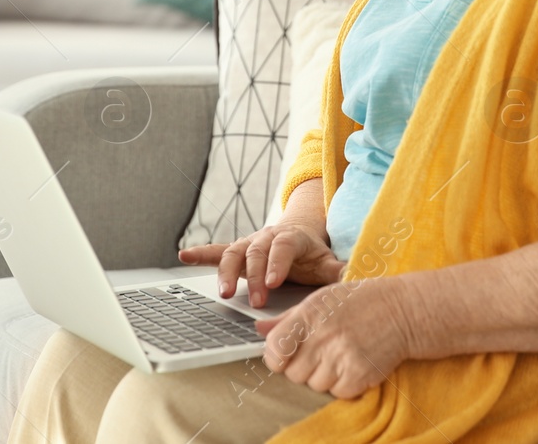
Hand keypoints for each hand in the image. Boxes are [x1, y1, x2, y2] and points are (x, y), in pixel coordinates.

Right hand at [178, 220, 343, 307]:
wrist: (299, 236)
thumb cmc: (312, 254)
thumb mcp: (327, 261)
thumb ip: (337, 270)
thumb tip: (352, 277)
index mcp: (291, 238)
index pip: (283, 248)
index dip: (277, 263)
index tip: (273, 282)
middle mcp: (267, 237)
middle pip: (257, 252)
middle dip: (255, 275)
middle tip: (257, 300)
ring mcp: (250, 243)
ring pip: (235, 253)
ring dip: (227, 271)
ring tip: (225, 292)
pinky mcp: (238, 251)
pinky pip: (217, 251)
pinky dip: (201, 253)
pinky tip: (184, 255)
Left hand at [257, 278, 411, 398]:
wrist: (403, 310)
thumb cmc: (360, 302)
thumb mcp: (321, 299)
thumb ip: (288, 318)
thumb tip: (259, 330)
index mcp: (309, 314)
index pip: (274, 349)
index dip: (277, 357)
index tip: (284, 356)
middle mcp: (322, 336)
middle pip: (293, 373)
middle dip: (303, 367)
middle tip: (322, 352)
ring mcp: (341, 357)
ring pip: (314, 385)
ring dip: (324, 376)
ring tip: (341, 355)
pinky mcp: (358, 375)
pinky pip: (336, 393)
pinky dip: (344, 385)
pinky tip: (354, 364)